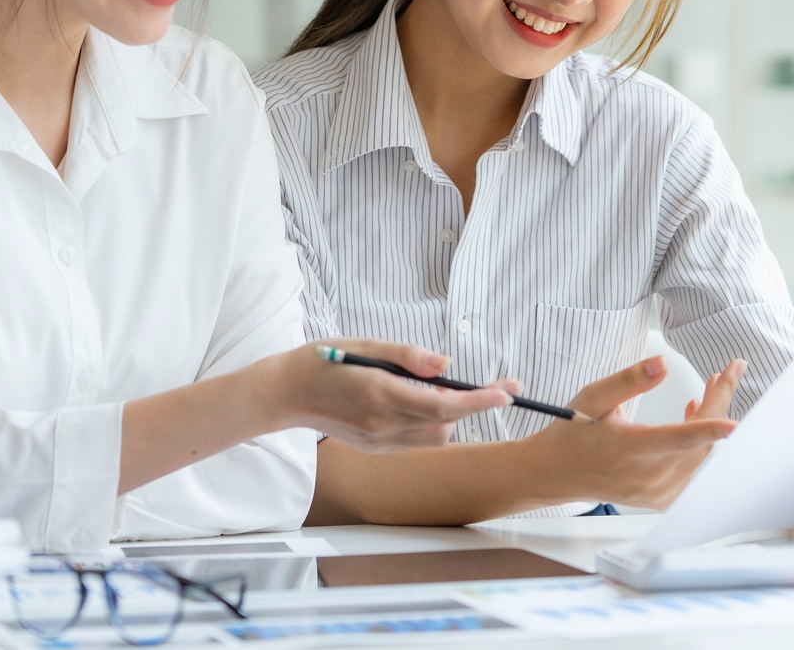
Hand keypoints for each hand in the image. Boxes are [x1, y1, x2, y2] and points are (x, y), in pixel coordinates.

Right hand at [267, 340, 514, 452]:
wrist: (286, 393)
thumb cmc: (324, 360)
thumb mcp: (366, 345)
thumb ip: (407, 355)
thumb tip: (446, 366)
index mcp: (380, 395)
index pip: (442, 404)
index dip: (479, 401)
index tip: (507, 392)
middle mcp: (381, 425)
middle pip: (445, 425)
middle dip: (472, 407)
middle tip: (491, 385)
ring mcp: (377, 441)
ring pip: (434, 437)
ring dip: (451, 416)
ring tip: (445, 390)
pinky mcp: (374, 448)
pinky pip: (417, 441)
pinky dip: (431, 423)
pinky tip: (425, 403)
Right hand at [520, 355, 742, 509]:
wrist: (558, 472)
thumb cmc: (574, 431)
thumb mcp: (594, 396)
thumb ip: (630, 379)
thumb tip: (662, 363)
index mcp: (631, 448)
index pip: (679, 439)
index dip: (710, 429)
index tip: (736, 424)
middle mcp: (647, 475)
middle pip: (698, 441)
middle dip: (718, 403)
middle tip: (726, 374)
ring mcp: (656, 491)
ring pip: (700, 454)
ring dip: (710, 421)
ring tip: (710, 389)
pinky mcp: (661, 498)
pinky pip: (692, 468)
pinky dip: (699, 443)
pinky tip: (692, 417)